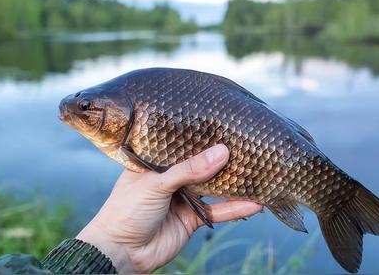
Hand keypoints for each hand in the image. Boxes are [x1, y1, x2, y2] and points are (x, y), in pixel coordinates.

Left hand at [76, 144, 262, 272]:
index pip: (181, 145)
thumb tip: (222, 151)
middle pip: (201, 165)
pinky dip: (235, 208)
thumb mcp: (156, 183)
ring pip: (213, 187)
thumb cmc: (126, 210)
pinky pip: (217, 211)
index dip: (201, 137)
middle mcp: (171, 178)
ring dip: (234, 183)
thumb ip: (189, 169)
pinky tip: (254, 203)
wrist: (121, 252)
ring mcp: (183, 198)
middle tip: (248, 147)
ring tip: (258, 173)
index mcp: (155, 163)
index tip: (225, 126)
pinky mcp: (192, 218)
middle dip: (222, 159)